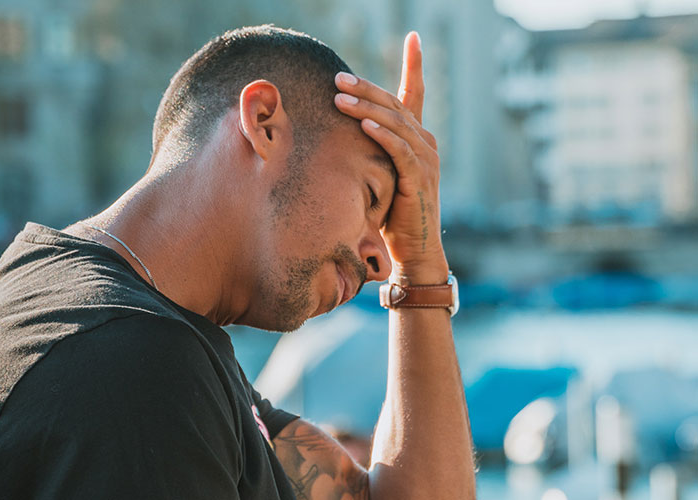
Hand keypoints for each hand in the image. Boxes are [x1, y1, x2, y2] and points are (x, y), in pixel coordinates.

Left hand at [334, 32, 448, 283]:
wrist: (415, 250)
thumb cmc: (393, 215)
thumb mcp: (381, 176)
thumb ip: (371, 152)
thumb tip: (341, 135)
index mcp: (417, 139)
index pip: (416, 94)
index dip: (415, 65)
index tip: (413, 37)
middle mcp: (425, 143)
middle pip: (395, 105)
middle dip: (366, 88)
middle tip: (337, 77)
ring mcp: (426, 160)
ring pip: (395, 123)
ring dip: (366, 108)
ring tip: (338, 97)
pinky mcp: (419, 179)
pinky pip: (399, 150)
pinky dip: (382, 135)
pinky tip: (363, 124)